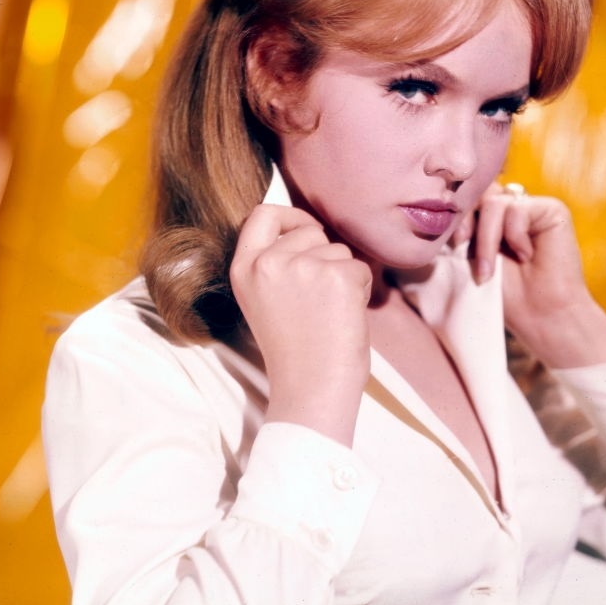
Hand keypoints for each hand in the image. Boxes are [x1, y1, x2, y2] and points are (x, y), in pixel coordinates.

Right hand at [230, 204, 372, 444]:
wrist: (312, 390)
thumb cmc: (295, 351)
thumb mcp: (266, 299)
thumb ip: (277, 263)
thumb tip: (308, 228)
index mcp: (244, 269)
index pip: (262, 214)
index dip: (288, 215)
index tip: (303, 228)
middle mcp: (268, 263)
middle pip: (310, 231)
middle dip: (323, 256)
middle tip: (317, 301)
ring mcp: (303, 267)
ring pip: (338, 250)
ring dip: (342, 276)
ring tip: (328, 314)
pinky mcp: (337, 276)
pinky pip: (360, 267)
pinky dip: (361, 290)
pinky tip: (344, 318)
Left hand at [455, 184, 605, 367]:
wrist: (540, 318)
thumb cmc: (503, 296)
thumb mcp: (468, 260)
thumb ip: (455, 233)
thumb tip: (430, 211)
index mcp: (489, 216)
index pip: (465, 196)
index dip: (454, 214)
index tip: (449, 242)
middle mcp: (510, 207)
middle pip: (478, 192)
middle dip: (464, 219)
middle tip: (462, 247)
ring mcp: (530, 207)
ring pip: (494, 203)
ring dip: (486, 240)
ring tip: (489, 271)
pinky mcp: (551, 209)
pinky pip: (517, 209)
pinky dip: (515, 236)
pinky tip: (526, 257)